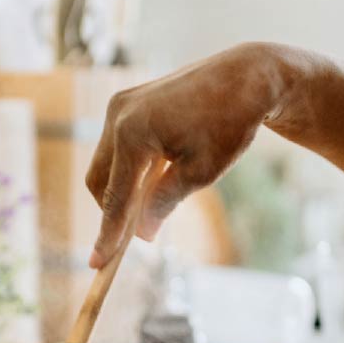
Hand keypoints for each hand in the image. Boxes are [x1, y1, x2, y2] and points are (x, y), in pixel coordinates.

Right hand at [85, 43, 286, 266]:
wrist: (245, 77)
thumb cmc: (229, 124)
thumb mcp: (200, 173)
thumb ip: (164, 203)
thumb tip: (141, 235)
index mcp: (133, 134)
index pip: (115, 198)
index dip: (108, 235)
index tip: (98, 264)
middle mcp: (118, 116)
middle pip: (99, 180)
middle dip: (112, 210)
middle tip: (130, 239)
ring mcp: (120, 105)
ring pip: (105, 163)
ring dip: (122, 188)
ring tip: (152, 204)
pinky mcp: (127, 102)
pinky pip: (117, 145)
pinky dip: (129, 168)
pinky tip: (156, 176)